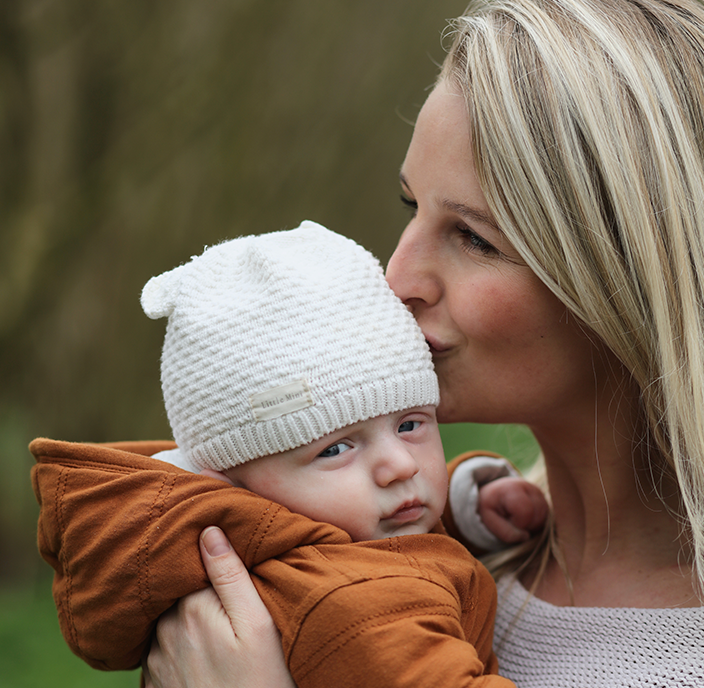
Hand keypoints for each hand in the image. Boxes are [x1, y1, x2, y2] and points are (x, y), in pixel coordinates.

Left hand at [143, 527, 294, 687]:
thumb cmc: (263, 679)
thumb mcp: (258, 623)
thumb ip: (230, 575)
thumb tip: (208, 530)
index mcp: (191, 607)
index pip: (190, 564)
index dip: (204, 556)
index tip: (220, 552)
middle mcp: (165, 629)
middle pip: (177, 590)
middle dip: (194, 584)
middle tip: (220, 592)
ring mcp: (156, 658)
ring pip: (168, 617)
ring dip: (183, 612)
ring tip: (211, 618)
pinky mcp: (154, 681)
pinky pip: (162, 647)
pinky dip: (177, 640)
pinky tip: (200, 645)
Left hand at [478, 477, 548, 543]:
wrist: (493, 494)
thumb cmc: (490, 506)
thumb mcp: (488, 518)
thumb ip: (504, 531)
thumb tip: (525, 537)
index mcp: (513, 488)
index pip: (526, 512)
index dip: (518, 524)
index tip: (507, 520)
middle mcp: (530, 487)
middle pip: (538, 517)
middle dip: (526, 526)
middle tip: (511, 520)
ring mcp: (539, 492)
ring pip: (544, 518)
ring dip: (532, 526)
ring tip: (517, 520)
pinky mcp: (544, 498)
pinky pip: (547, 518)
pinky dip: (536, 523)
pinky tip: (525, 519)